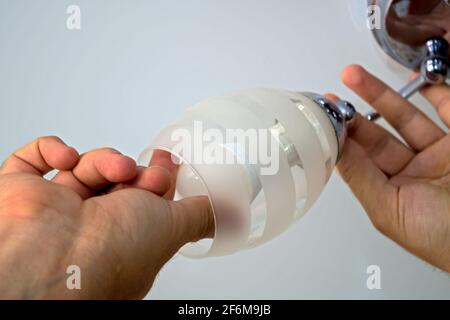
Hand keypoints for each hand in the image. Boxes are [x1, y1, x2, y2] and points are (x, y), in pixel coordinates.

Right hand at [0, 137, 213, 298]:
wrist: (50, 259)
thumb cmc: (112, 252)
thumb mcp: (174, 227)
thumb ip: (203, 216)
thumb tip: (234, 216)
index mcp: (125, 240)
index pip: (144, 201)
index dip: (158, 178)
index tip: (168, 160)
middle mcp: (90, 229)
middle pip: (117, 182)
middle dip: (136, 171)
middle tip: (147, 173)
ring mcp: (56, 211)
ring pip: (86, 168)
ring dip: (104, 161)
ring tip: (115, 170)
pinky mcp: (24, 194)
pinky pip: (36, 160)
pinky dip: (52, 150)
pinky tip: (67, 158)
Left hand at [328, 65, 449, 271]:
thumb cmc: (442, 239)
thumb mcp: (389, 209)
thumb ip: (361, 177)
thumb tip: (334, 150)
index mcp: (391, 191)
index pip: (359, 159)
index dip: (341, 136)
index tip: (325, 117)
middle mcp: (412, 172)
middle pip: (378, 136)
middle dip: (354, 113)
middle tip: (334, 96)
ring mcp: (438, 155)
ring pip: (405, 118)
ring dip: (380, 95)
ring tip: (354, 76)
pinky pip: (448, 110)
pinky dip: (433, 91)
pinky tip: (412, 78)